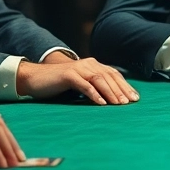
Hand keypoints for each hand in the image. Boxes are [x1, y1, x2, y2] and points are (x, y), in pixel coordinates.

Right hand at [18, 57, 139, 104]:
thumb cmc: (58, 84)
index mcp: (92, 65)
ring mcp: (78, 68)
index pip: (113, 74)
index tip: (135, 98)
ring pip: (99, 80)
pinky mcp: (68, 75)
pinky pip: (84, 85)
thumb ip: (93, 86)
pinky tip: (101, 103)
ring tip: (119, 104)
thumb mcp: (79, 83)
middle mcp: (88, 64)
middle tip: (130, 103)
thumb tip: (111, 99)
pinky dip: (94, 94)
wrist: (35, 77)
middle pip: (109, 76)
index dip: (125, 85)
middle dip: (121, 90)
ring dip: (111, 92)